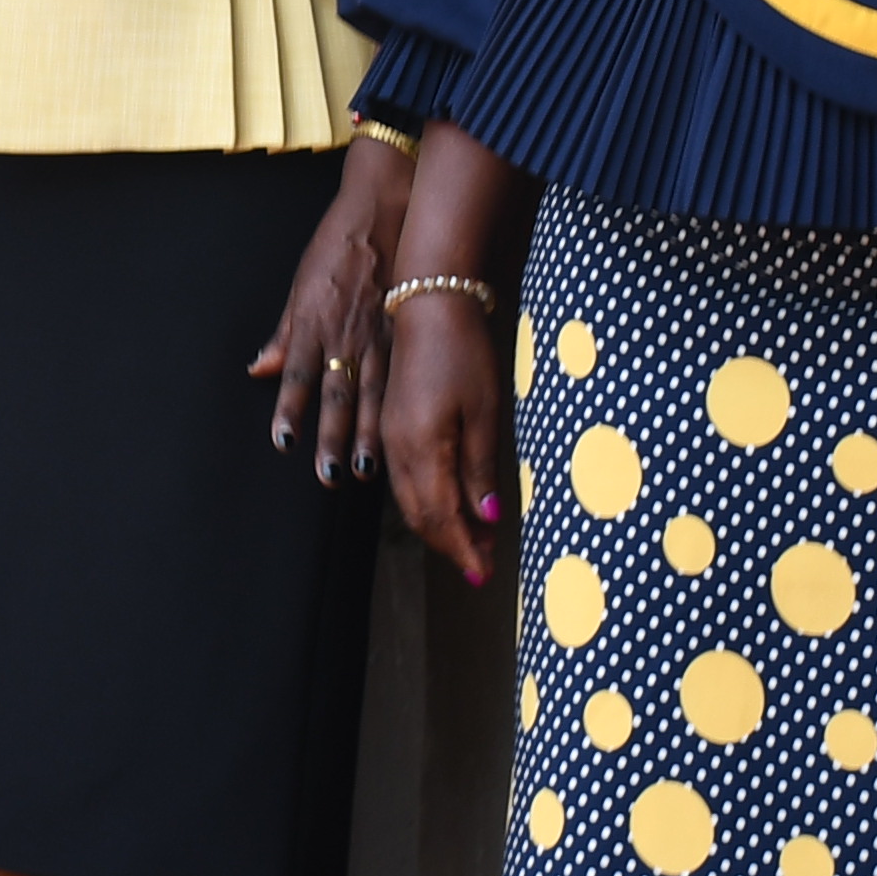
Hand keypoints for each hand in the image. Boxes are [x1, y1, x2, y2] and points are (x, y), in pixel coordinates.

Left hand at [248, 134, 411, 481]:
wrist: (384, 209)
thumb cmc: (336, 246)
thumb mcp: (300, 286)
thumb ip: (283, 334)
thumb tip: (259, 370)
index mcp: (313, 322)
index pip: (297, 375)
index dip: (290, 410)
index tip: (285, 443)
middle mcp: (345, 333)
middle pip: (336, 394)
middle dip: (333, 437)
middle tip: (329, 475)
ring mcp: (379, 334)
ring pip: (373, 393)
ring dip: (370, 434)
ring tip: (367, 470)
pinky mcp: (407, 330)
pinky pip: (403, 376)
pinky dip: (402, 408)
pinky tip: (405, 434)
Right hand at [379, 289, 507, 588]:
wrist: (429, 303)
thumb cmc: (462, 352)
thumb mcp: (484, 413)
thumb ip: (481, 470)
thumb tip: (486, 517)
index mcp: (422, 449)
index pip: (441, 518)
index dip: (463, 550)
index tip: (484, 573)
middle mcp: (397, 450)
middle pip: (420, 516)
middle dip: (451, 544)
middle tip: (482, 564)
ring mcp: (390, 437)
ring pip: (409, 500)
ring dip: (439, 525)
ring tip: (472, 538)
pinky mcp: (393, 424)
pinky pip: (405, 479)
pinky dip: (427, 500)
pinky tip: (450, 501)